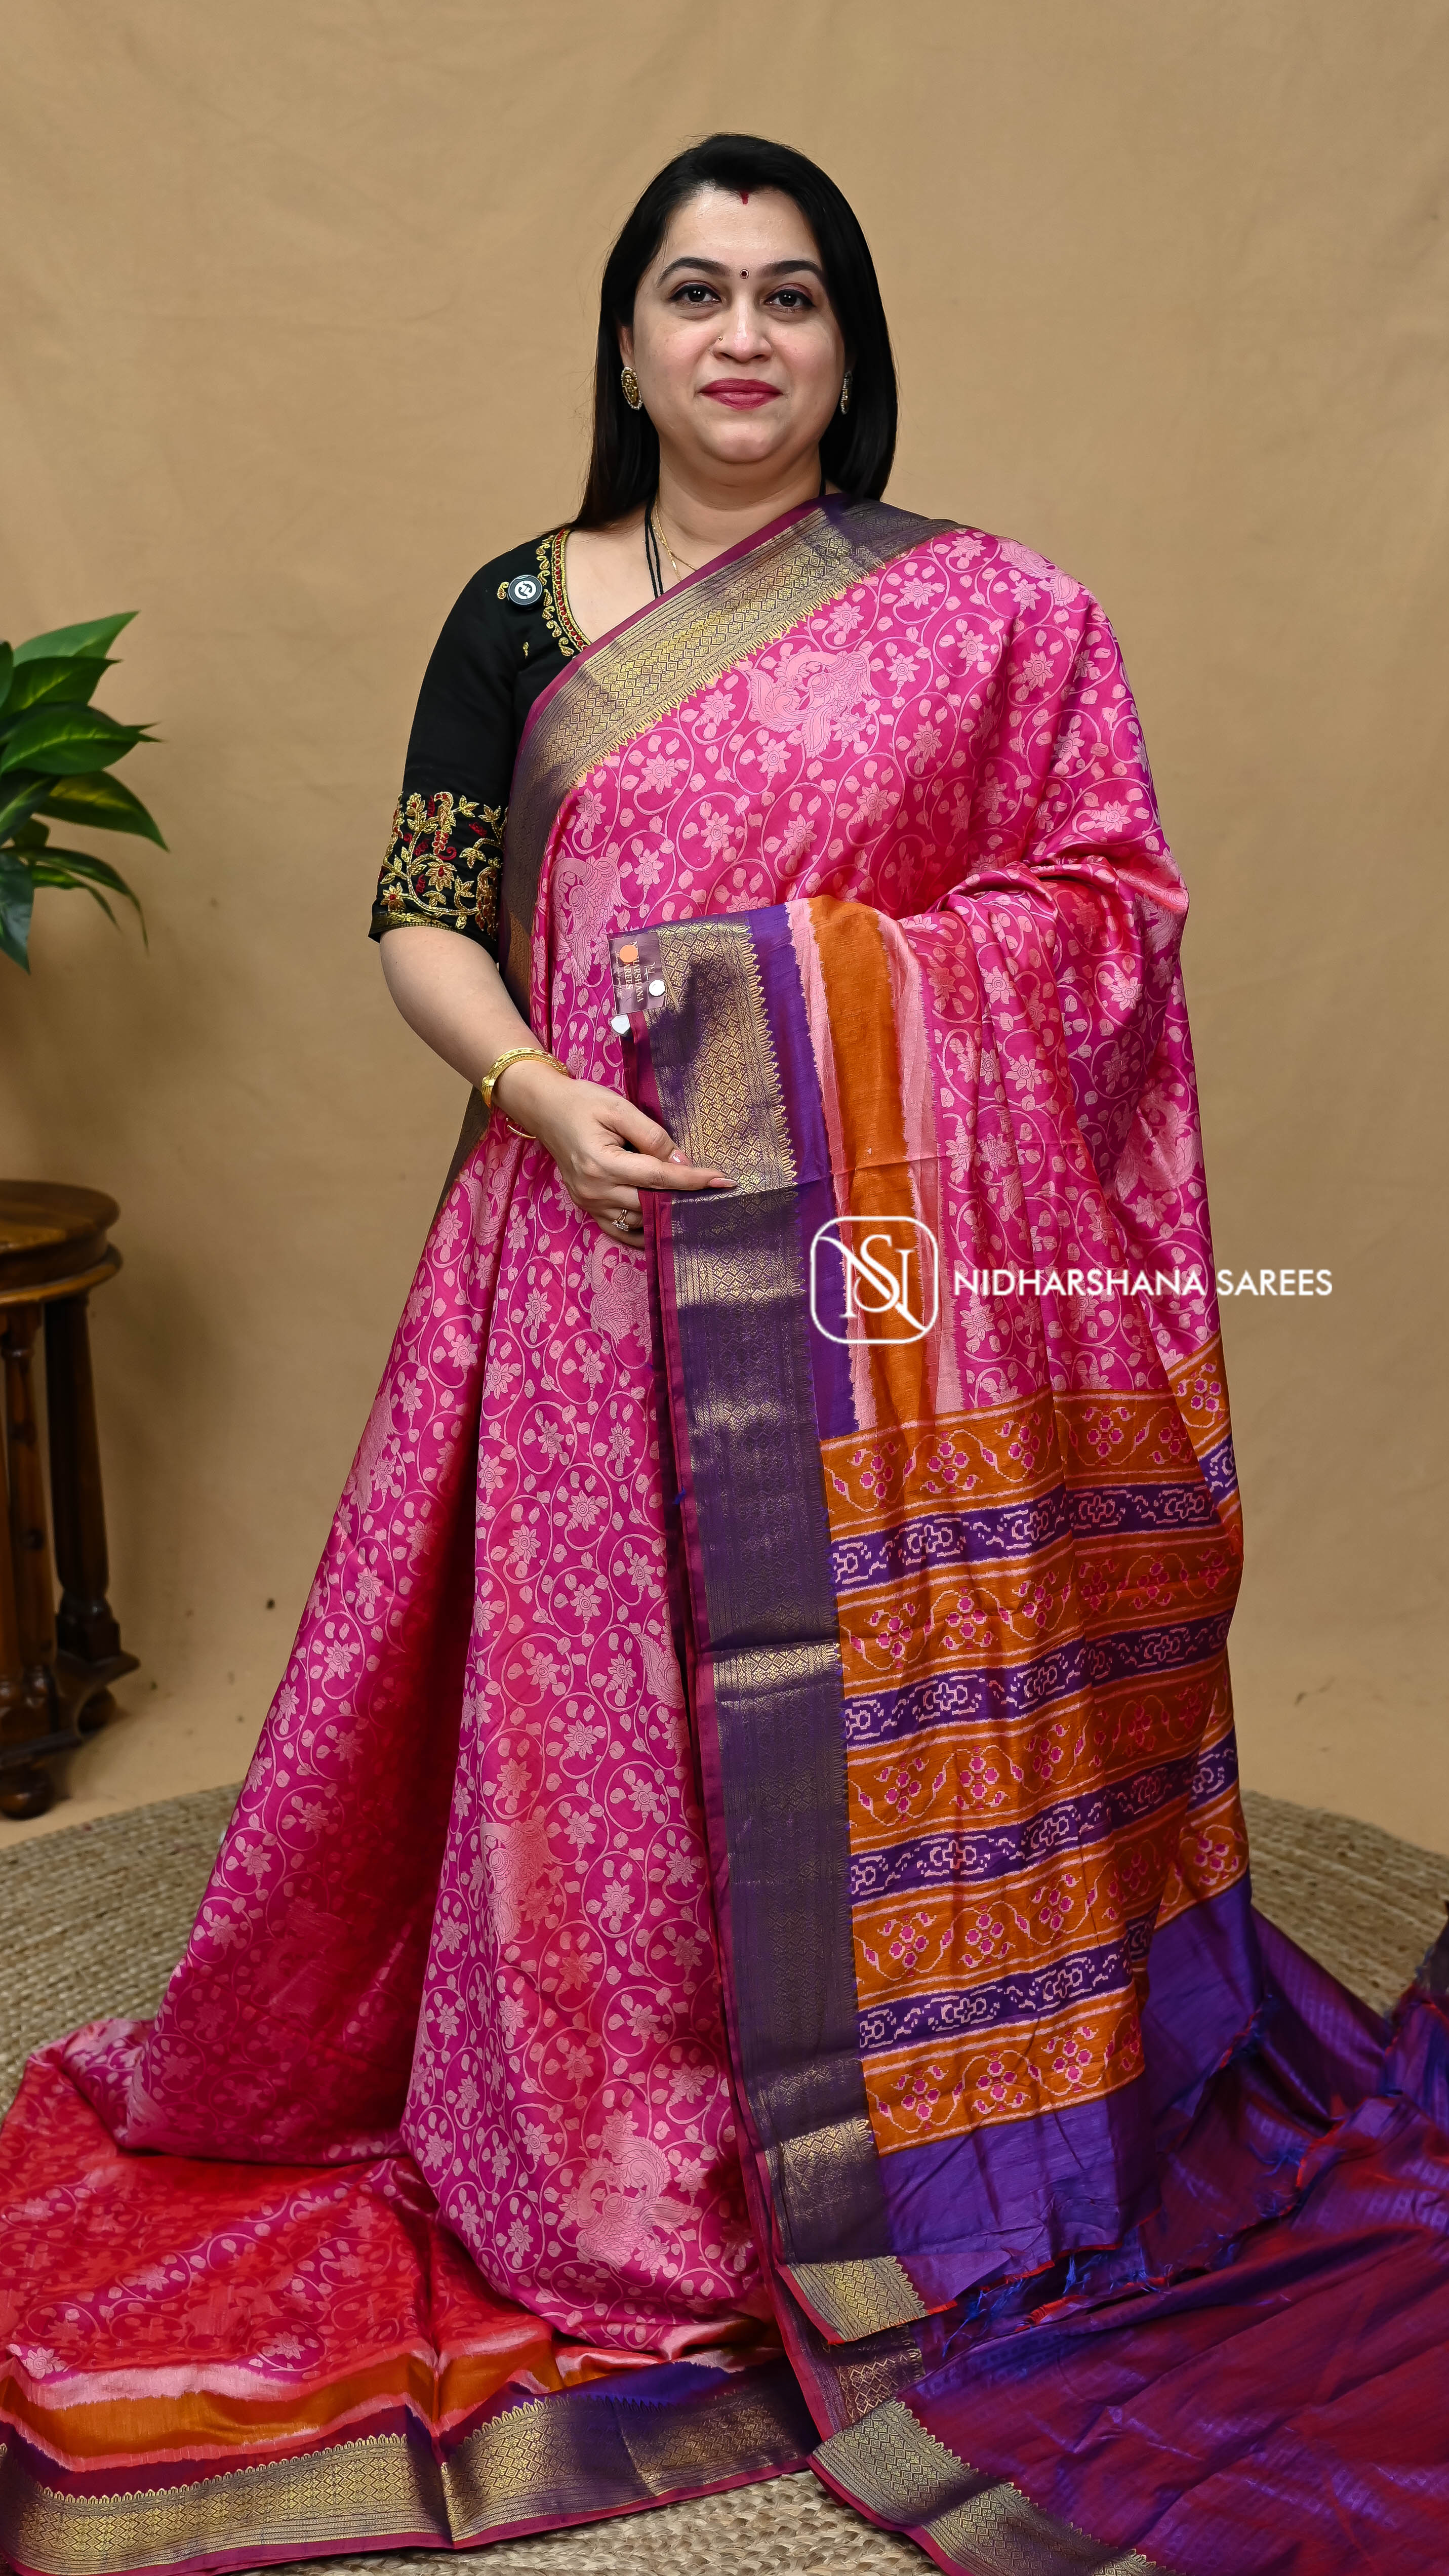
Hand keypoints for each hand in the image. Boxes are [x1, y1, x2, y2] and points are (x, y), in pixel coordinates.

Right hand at [493, 1058, 731, 1239]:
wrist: (545, 1109)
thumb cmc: (583, 1103)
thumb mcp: (618, 1108)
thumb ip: (652, 1136)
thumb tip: (681, 1163)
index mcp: (602, 1163)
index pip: (658, 1177)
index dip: (693, 1180)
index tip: (723, 1180)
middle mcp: (594, 1190)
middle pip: (651, 1203)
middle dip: (684, 1199)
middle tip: (714, 1193)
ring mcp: (589, 1202)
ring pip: (638, 1222)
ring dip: (666, 1216)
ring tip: (694, 1206)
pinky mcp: (587, 1207)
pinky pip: (620, 1231)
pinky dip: (644, 1233)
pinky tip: (664, 1226)